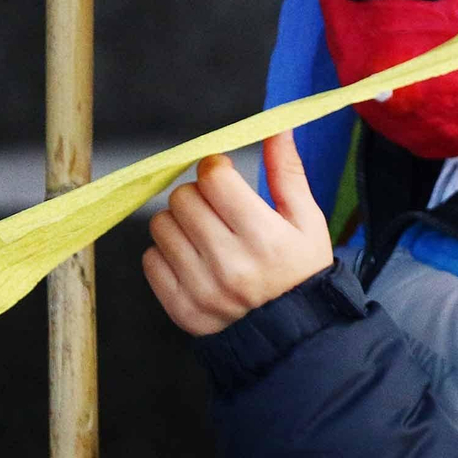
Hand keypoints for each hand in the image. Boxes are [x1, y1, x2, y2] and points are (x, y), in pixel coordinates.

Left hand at [143, 130, 331, 335]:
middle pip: (183, 198)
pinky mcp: (181, 307)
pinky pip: (150, 260)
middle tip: (217, 207)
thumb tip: (276, 128)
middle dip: (198, 193)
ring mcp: (201, 288)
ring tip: (205, 233)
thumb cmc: (301, 267)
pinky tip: (194, 258)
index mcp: (264, 236)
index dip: (216, 168)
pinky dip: (167, 253)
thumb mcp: (306, 219)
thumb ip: (287, 172)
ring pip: (161, 226)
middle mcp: (230, 263)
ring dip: (180, 222)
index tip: (225, 177)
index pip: (214, 178)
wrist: (293, 330)